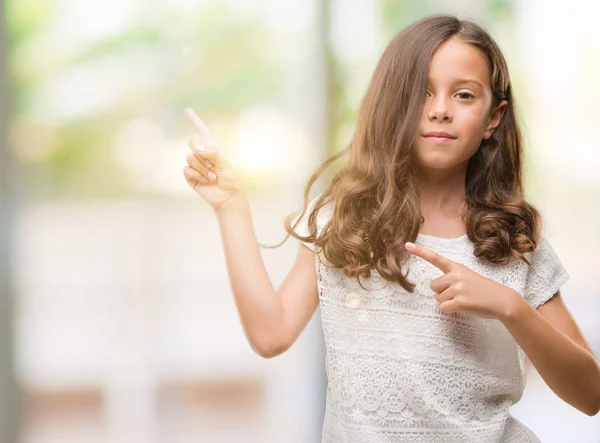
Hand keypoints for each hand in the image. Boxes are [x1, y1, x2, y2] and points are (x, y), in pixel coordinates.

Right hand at [182, 108, 243, 212]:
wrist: (227, 197)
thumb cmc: (230, 180)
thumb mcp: (225, 165)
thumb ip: (212, 154)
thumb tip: (197, 149)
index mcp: (213, 147)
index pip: (202, 130)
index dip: (194, 120)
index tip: (187, 110)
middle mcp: (202, 154)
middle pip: (192, 141)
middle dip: (202, 153)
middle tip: (213, 165)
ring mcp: (195, 164)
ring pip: (190, 157)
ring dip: (203, 169)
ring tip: (213, 176)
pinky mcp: (190, 175)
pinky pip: (187, 169)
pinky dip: (198, 176)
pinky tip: (206, 181)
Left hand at [405, 241, 521, 319]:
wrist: (502, 300)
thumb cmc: (483, 290)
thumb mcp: (468, 277)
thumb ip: (451, 279)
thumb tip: (436, 292)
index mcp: (457, 267)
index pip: (435, 258)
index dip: (420, 252)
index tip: (407, 245)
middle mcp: (455, 275)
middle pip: (433, 286)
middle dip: (442, 293)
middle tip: (459, 294)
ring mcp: (458, 288)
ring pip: (438, 299)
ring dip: (448, 302)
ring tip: (465, 300)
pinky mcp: (460, 301)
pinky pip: (443, 308)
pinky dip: (450, 310)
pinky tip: (464, 307)